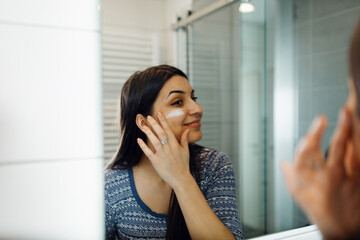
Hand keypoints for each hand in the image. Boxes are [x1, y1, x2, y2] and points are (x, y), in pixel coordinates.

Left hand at [137, 111, 191, 188]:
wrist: (181, 179)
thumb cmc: (184, 165)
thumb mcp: (186, 151)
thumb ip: (185, 140)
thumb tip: (187, 130)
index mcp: (175, 145)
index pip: (168, 130)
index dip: (163, 121)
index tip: (159, 113)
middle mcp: (169, 149)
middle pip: (160, 134)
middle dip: (155, 124)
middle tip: (149, 116)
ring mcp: (162, 155)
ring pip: (154, 141)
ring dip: (148, 133)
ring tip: (143, 126)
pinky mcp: (156, 162)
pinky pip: (149, 153)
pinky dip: (143, 146)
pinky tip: (139, 140)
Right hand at [282, 108, 359, 238]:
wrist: (342, 228)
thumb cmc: (319, 210)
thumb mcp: (298, 195)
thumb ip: (290, 176)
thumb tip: (283, 163)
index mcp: (309, 181)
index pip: (304, 159)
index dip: (305, 146)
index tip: (307, 136)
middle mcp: (329, 177)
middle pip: (332, 150)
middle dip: (334, 131)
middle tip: (330, 116)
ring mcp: (346, 177)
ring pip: (350, 150)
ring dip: (349, 130)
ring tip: (347, 113)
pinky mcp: (358, 177)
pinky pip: (358, 156)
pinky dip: (356, 142)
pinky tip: (356, 129)